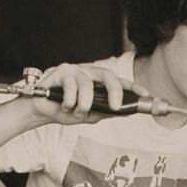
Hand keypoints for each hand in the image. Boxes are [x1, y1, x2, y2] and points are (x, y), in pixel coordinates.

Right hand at [32, 63, 148, 124]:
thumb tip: (125, 112)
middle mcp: (89, 73)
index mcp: (98, 83)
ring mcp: (76, 70)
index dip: (133, 87)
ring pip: (87, 85)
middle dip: (115, 92)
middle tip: (115, 107)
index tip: (144, 94)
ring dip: (84, 104)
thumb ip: (105, 112)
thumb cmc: (66, 110)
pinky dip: (70, 102)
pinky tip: (64, 106)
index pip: (119, 82)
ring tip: (77, 112)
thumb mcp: (89, 115)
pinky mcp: (61, 71)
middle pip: (108, 75)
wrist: (42, 111)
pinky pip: (71, 87)